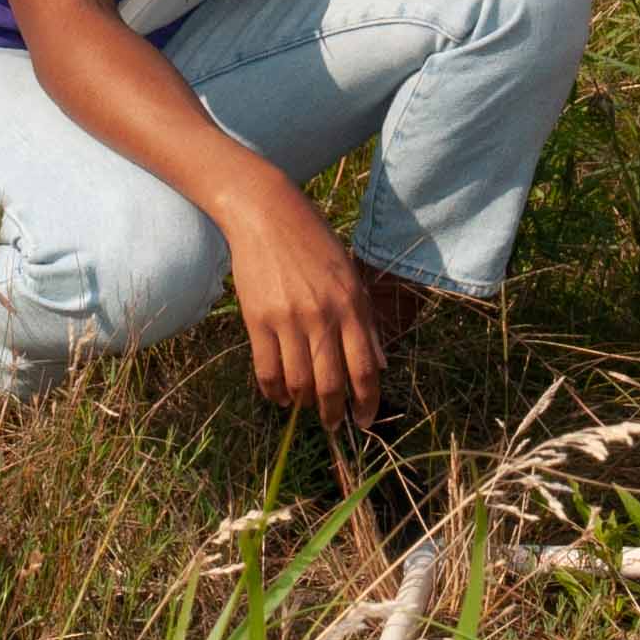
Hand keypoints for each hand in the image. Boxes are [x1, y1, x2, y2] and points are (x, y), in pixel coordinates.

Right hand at [221, 190, 386, 426]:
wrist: (267, 215)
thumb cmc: (314, 243)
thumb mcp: (351, 276)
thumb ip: (367, 322)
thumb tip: (381, 365)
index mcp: (351, 306)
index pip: (365, 369)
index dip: (367, 402)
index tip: (365, 421)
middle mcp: (323, 317)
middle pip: (331, 384)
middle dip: (333, 413)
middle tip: (332, 424)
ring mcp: (288, 319)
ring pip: (298, 382)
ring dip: (303, 403)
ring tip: (304, 406)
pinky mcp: (258, 319)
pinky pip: (266, 370)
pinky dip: (273, 391)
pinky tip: (279, 395)